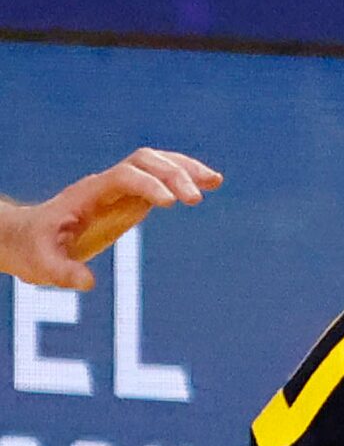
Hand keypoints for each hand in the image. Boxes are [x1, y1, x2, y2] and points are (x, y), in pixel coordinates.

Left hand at [0, 148, 221, 289]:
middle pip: (146, 162)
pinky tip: (208, 186)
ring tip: (215, 181)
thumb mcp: (42, 264)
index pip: (124, 176)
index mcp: (88, 193)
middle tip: (197, 199)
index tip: (172, 203)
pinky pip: (161, 179)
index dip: (149, 185)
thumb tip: (88, 284)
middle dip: (173, 174)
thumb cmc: (34, 250)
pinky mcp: (131, 199)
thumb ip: (62, 272)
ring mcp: (121, 189)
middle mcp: (107, 184)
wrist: (28, 238)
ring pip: (157, 163)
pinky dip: (185, 177)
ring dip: (186, 169)